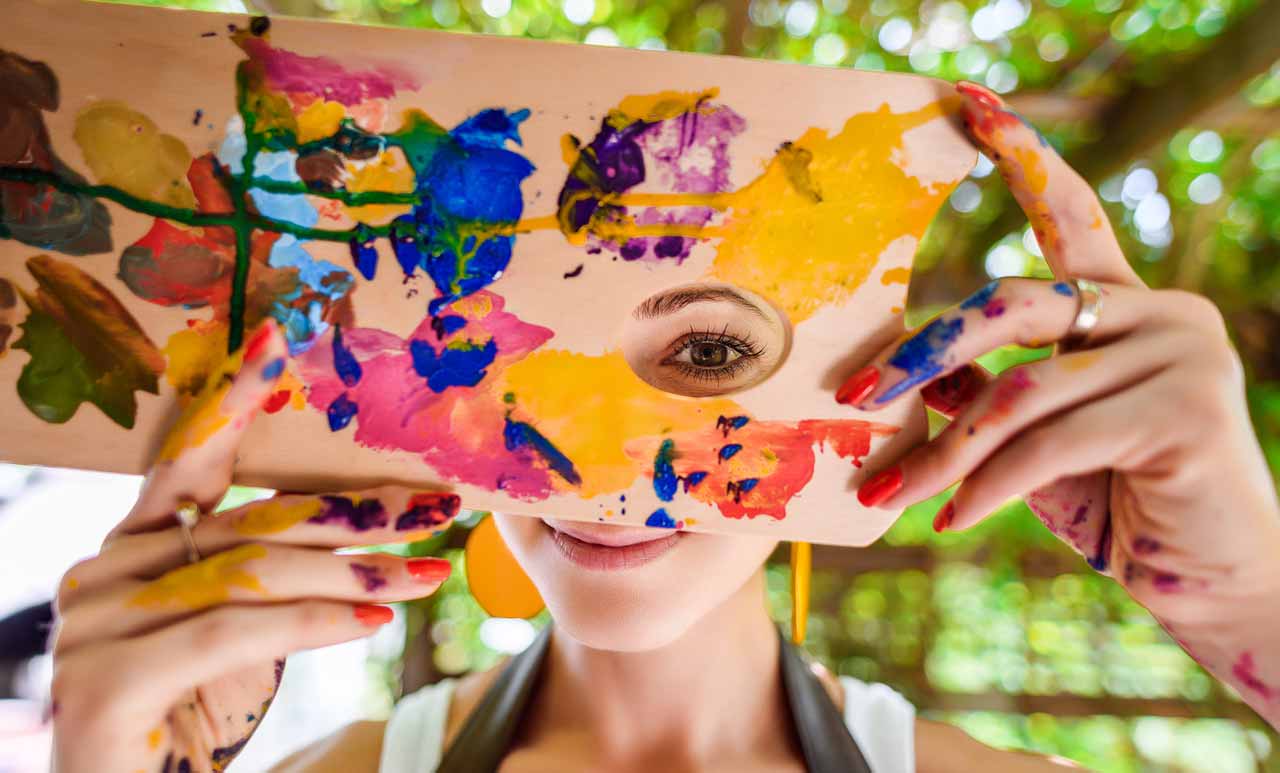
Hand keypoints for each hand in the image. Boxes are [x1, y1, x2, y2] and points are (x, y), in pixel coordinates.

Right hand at [50, 321, 460, 772]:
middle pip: (251, 522)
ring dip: (355, 570)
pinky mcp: (107, 684)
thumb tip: (353, 538)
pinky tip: (375, 621)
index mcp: (129, 551)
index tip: (281, 343)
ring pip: (252, 573)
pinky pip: (233, 630)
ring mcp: (96, 627)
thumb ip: (258, 579)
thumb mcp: (230, 638)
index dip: (234, 403)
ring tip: (429, 570)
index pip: (187, 464)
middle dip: (354, 509)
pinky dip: (313, 622)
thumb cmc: (186, 721)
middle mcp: (103, 574)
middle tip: (438, 501)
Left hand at [839, 81, 1279, 726]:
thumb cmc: (1112, 498)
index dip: (1023, 157)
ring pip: (1020, 389)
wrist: (1201, 576)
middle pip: (1013, 304)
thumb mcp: (1036, 439)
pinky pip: (1050, 443)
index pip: (1070, 214)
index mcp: (1122, 302)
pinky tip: (950, 519)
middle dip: (923, 352)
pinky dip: (988, 485)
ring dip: (944, 452)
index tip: (971, 104)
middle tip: (853, 396)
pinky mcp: (1187, 409)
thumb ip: (987, 393)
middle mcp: (1159, 310)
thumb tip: (909, 375)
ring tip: (888, 494)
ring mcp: (1180, 352)